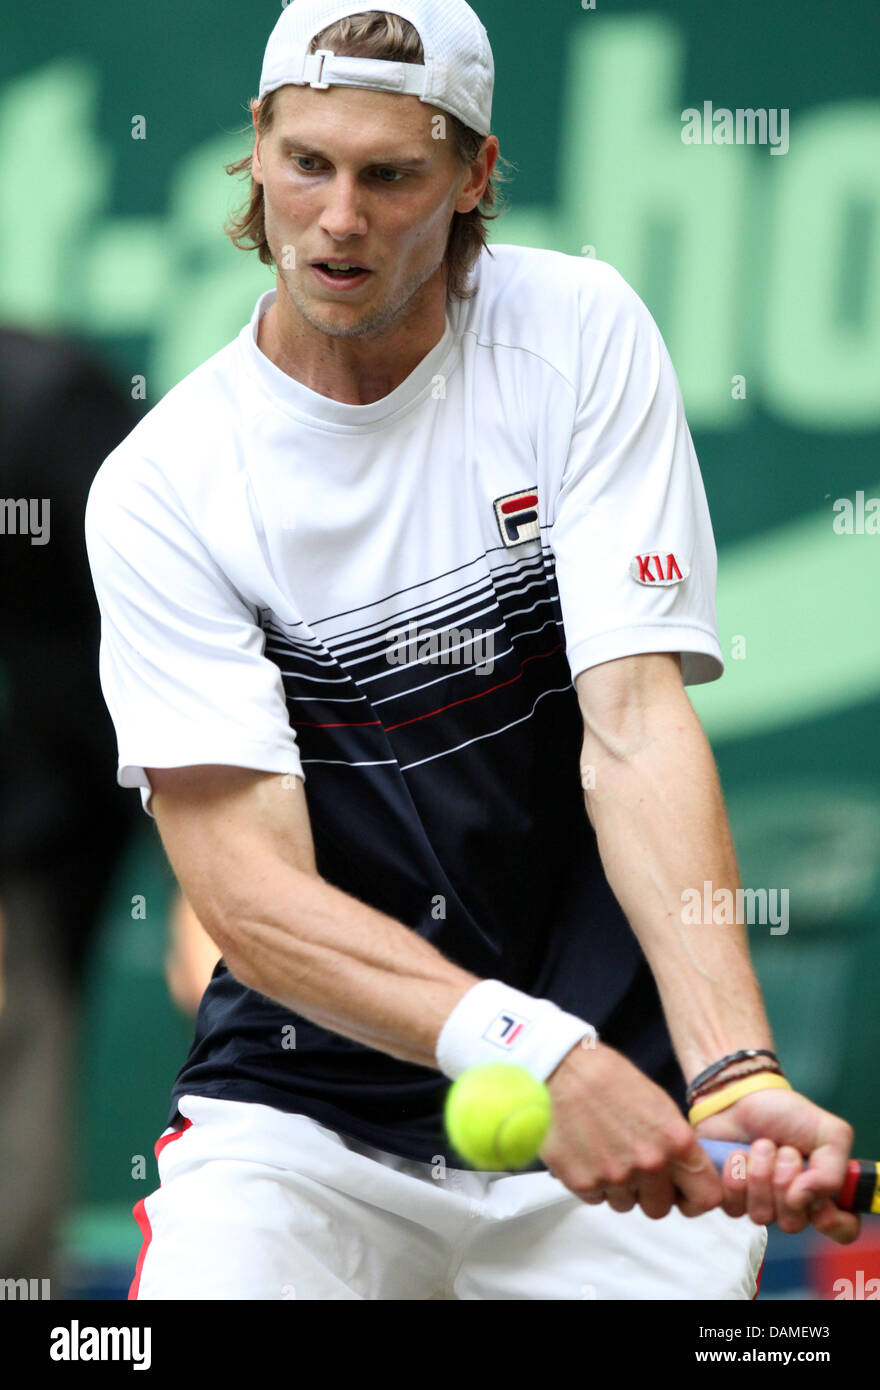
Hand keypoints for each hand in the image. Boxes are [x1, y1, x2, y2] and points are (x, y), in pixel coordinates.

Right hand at [541, 1041, 722, 1218]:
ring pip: (626, 1205)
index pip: (706, 1197)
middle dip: (650, 1194)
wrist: (563, 1069)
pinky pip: (597, 1199)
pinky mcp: (583, 1183)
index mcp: (676, 1141)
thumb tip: (687, 1176)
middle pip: (660, 1209)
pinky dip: (593, 1183)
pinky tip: (588, 1153)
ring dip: (619, 1188)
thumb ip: (677, 1146)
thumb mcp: (660, 1106)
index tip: (684, 1194)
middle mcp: (650, 1164)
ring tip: (606, 1152)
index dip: (695, 1199)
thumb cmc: (610, 1078)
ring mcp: (616, 1177)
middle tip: (636, 1168)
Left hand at [694, 1085, 859, 1242]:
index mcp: (823, 1190)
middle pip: (793, 1223)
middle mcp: (794, 1204)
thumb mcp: (828, 1132)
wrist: (739, 1096)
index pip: (841, 1229)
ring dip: (760, 1174)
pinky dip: (735, 1176)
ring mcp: (761, 1203)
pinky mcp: (731, 1198)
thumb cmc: (784, 1113)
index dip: (832, 1223)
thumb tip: (805, 1199)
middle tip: (784, 1151)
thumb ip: (832, 1170)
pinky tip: (737, 1154)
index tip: (820, 1203)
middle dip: (785, 1180)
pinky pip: (733, 1207)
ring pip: (762, 1215)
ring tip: (760, 1146)